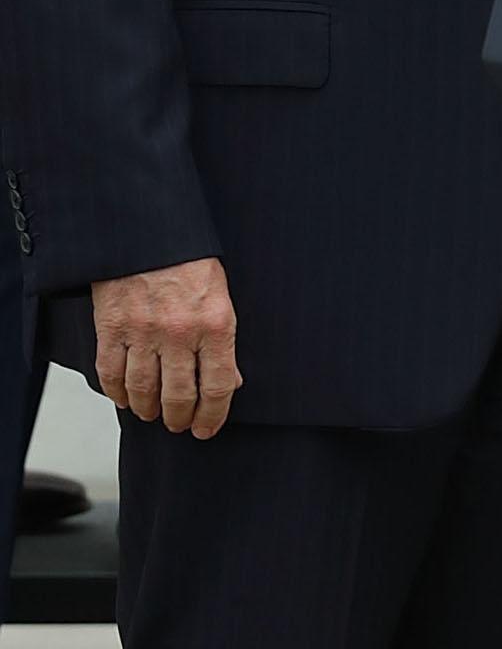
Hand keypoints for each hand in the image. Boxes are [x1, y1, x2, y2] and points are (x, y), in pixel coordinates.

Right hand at [92, 257, 239, 437]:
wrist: (149, 233)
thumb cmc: (190, 262)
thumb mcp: (221, 296)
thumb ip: (223, 340)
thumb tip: (230, 381)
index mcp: (216, 324)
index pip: (219, 386)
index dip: (213, 415)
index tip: (207, 429)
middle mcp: (180, 333)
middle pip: (179, 396)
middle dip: (180, 419)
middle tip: (180, 425)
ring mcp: (143, 333)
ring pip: (144, 391)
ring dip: (148, 410)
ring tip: (153, 414)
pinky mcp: (112, 329)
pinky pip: (111, 374)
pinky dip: (117, 393)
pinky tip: (125, 398)